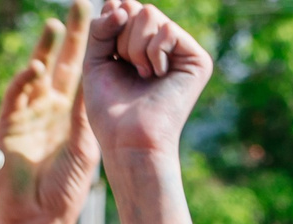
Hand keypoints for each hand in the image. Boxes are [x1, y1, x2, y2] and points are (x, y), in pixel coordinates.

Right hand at [0, 0, 97, 223]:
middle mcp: (50, 105)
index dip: (94, 45)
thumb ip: (87, 113)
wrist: (38, 215)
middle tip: (83, 4)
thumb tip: (99, 76)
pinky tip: (36, 67)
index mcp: (72, 110)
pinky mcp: (7, 125)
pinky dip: (24, 81)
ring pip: (37, 72)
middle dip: (72, 33)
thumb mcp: (85, 144)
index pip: (85, 69)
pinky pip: (15, 97)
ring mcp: (27, 112)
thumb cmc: (66, 187)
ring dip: (45, 49)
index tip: (108, 20)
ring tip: (56, 25)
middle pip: (63, 61)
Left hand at [82, 0, 211, 160]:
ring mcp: (181, 50)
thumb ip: (101, 27)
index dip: (109, 27)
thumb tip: (122, 5)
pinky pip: (167, 30)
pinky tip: (157, 77)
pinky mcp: (198, 60)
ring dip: (134, 48)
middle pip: (134, 7)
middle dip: (121, 39)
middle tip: (129, 71)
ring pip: (149, 13)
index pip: (122, 6)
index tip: (111, 58)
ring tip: (142, 76)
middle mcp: (163, 43)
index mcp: (141, 42)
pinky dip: (153, 54)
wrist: (128, 141)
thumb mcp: (94, 60)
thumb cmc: (110, 109)